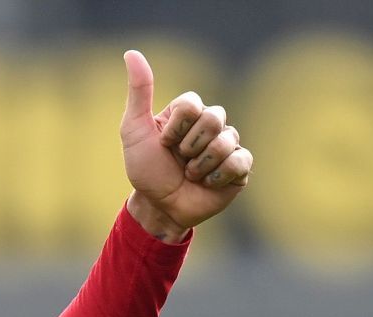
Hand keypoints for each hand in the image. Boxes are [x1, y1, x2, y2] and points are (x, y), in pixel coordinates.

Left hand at [120, 49, 251, 240]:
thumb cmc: (146, 171)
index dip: (176, 128)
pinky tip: (207, 183)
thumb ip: (138, 92)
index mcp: (189, 112)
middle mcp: (211, 124)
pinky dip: (219, 176)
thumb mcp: (134, 130)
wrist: (159, 208)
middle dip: (190, 146)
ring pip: (226, 141)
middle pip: (213, 118)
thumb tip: (132, 53)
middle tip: (180, 161)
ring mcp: (227, 146)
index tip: (164, 144)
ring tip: (191, 175)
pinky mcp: (239, 169)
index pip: (193, 104)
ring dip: (200, 165)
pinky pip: (240, 161)